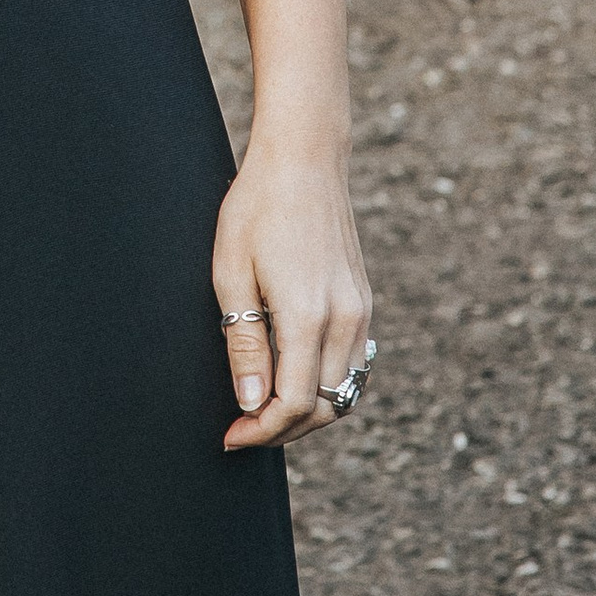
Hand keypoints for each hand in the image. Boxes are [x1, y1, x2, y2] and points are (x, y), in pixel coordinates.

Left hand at [212, 139, 371, 450]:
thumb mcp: (232, 274)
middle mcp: (345, 320)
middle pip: (325, 408)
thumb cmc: (256, 208)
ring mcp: (360, 311)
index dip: (262, 430)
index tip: (231, 436)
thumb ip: (246, 344)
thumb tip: (252, 404)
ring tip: (264, 409)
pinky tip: (292, 377)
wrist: (303, 159)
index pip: (295, 403)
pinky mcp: (364, 301)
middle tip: (242, 430)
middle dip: (284, 429)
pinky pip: (353, 364)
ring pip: (345, 392)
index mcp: (308, 316)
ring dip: (308, 411)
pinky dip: (327, 385)